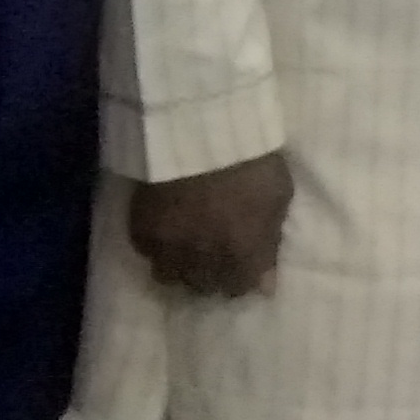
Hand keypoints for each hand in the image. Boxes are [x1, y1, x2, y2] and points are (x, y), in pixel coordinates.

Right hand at [130, 150, 292, 297]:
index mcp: (243, 254)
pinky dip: (156, 247)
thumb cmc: (250, 159)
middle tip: (213, 255)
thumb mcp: (278, 196)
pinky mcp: (141, 231)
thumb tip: (266, 285)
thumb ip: (270, 241)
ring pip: (170, 277)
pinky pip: (147, 253)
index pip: (239, 288)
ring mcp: (168, 249)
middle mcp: (204, 261)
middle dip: (211, 276)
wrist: (197, 131)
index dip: (241, 278)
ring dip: (180, 267)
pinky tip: (165, 230)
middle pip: (203, 286)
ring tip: (186, 248)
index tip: (240, 265)